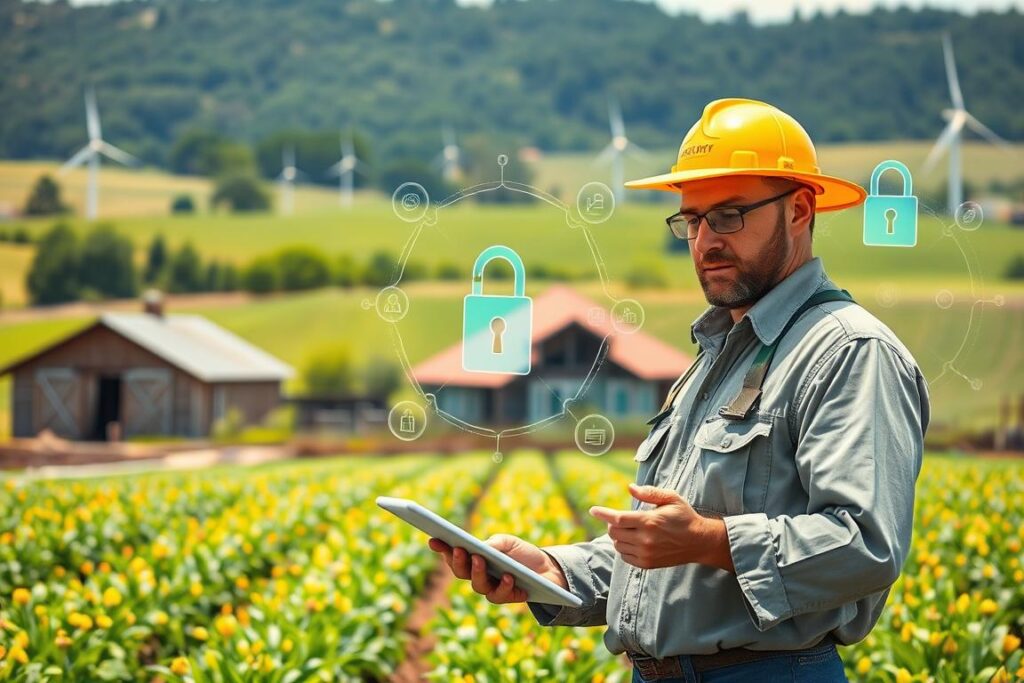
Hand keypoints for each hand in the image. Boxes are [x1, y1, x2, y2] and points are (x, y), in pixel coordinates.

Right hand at [428, 533, 568, 603]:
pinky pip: (500, 595)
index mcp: (474, 559)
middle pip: (460, 572)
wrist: (547, 568)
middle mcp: (478, 576)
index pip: (454, 555)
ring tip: (480, 559)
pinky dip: (504, 585)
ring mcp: (491, 588)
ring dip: (477, 572)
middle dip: (457, 561)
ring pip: (477, 585)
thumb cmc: (522, 553)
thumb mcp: (508, 542)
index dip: (442, 548)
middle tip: (459, 548)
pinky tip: (509, 577)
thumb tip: (480, 549)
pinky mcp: (507, 598)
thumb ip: (493, 544)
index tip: (433, 539)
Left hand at [589, 482, 730, 570]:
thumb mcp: (671, 498)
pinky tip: (633, 541)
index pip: (618, 518)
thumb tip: (630, 488)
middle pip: (614, 532)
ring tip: (629, 529)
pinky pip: (625, 557)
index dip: (603, 514)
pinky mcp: (647, 564)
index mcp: (649, 521)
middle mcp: (645, 539)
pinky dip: (624, 548)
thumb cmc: (684, 517)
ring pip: (618, 545)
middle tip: (620, 518)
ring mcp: (646, 554)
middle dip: (612, 523)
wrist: (699, 542)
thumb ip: (649, 492)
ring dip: (618, 536)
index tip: (593, 510)